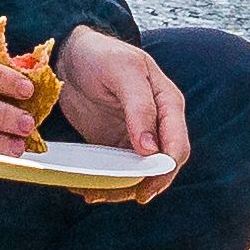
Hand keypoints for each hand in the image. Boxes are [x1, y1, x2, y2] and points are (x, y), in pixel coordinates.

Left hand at [45, 22, 188, 198]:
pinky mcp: (116, 144)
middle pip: (162, 166)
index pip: (177, 146)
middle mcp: (157, 124)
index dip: (165, 169)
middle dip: (145, 185)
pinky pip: (118, 171)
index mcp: (168, 104)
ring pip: (140, 174)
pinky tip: (88, 188)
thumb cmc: (101, 55)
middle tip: (119, 195)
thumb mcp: (122, 72)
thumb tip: (151, 149)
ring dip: (122, 189)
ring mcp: (137, 137)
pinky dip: (106, 183)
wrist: (71, 55)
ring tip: (96, 194)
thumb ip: (139, 108)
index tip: (145, 183)